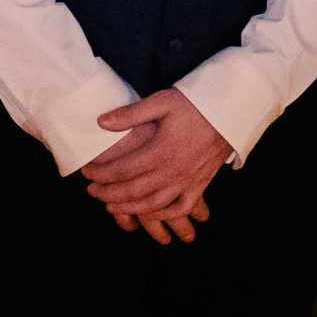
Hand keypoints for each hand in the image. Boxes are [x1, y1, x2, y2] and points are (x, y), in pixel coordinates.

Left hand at [82, 89, 231, 242]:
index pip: (123, 169)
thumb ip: (130, 113)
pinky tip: (148, 212)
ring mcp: (187, 181)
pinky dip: (162, 214)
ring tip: (110, 205)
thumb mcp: (162, 101)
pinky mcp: (200, 185)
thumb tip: (101, 122)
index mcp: (161, 150)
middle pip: (133, 191)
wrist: (230, 111)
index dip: (101, 173)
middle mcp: (172, 171)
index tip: (87, 173)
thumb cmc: (195, 104)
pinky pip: (179, 208)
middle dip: (107, 194)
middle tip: (91, 191)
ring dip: (128, 207)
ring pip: (152, 204)